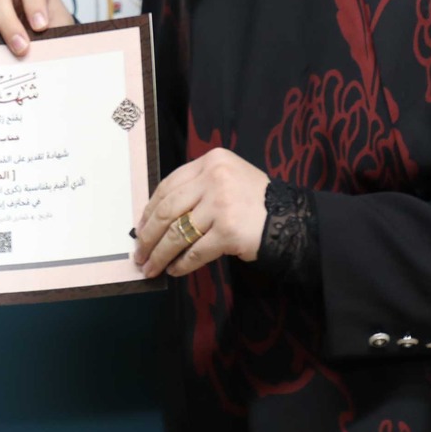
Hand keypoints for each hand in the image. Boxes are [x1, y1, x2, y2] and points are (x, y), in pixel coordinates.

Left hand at [132, 147, 269, 279]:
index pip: (169, 185)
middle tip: (139, 253)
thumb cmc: (256, 201)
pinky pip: (195, 251)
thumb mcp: (227, 179)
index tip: (140, 227)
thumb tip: (156, 217)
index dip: (150, 209)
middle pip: (168, 210)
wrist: (290, 219)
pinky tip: (174, 270)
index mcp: (212, 161)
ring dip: (160, 254)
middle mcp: (215, 178)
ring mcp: (222, 204)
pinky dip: (181, 264)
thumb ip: (197, 188)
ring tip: (150, 267)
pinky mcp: (228, 231)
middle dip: (148, 235)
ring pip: (177, 233)